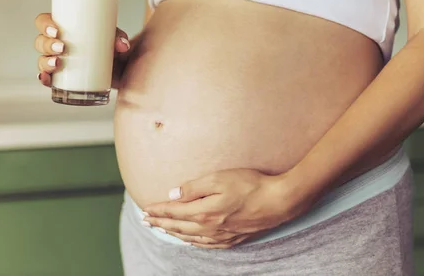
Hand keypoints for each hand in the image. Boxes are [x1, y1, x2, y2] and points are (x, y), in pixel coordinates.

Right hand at [34, 13, 130, 86]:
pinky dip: (44, 78)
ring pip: (42, 59)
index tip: (56, 30)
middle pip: (41, 41)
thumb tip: (122, 45)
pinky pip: (47, 78)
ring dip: (45, 62)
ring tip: (58, 64)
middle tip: (62, 48)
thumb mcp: (113, 38)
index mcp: (63, 28)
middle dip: (47, 44)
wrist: (117, 68)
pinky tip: (46, 78)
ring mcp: (57, 61)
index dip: (45, 24)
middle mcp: (56, 44)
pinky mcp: (62, 78)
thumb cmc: (109, 45)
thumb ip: (118, 38)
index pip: (44, 21)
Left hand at [142, 169, 311, 248]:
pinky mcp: (233, 238)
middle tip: (145, 221)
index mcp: (204, 211)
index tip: (145, 209)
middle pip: (178, 226)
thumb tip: (173, 194)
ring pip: (189, 237)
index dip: (158, 210)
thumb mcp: (219, 178)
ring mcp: (221, 235)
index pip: (174, 211)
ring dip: (173, 232)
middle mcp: (209, 227)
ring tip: (162, 229)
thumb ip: (194, 187)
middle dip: (160, 223)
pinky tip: (189, 240)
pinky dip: (192, 242)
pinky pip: (205, 244)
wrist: (279, 202)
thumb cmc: (250, 185)